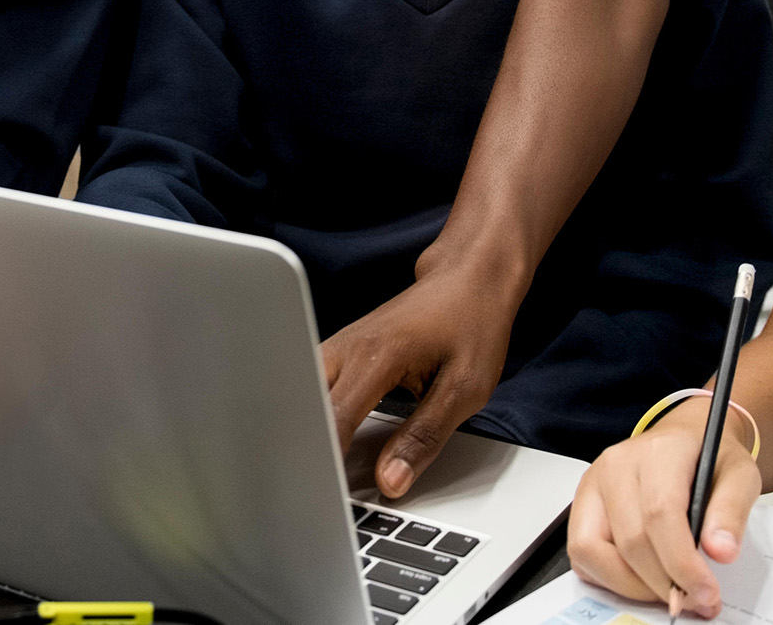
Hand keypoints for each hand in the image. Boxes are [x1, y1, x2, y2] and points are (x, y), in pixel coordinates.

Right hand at [318, 264, 519, 498]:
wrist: (469, 277)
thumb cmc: (473, 325)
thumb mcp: (465, 388)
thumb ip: (424, 437)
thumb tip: (390, 481)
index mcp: (378, 354)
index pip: (334, 418)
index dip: (324, 462)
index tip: (323, 495)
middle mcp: (348, 346)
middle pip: (302, 405)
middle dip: (301, 447)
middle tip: (307, 490)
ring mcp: (340, 344)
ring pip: (300, 394)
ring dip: (304, 430)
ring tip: (308, 472)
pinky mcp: (342, 350)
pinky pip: (313, 386)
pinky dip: (313, 415)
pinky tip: (320, 440)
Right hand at [567, 399, 761, 618]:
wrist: (685, 440)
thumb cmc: (709, 456)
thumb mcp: (740, 474)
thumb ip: (732, 511)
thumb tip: (720, 552)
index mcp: (657, 451)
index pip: (660, 514)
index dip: (682, 563)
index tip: (707, 593)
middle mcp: (615, 466)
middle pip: (629, 540)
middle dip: (663, 584)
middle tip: (695, 600)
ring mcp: (591, 487)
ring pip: (592, 552)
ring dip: (632, 587)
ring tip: (669, 590)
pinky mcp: (580, 509)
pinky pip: (582, 557)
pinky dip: (610, 579)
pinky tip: (644, 579)